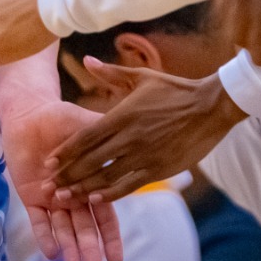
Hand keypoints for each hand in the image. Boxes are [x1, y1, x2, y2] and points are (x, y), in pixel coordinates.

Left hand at [0, 98, 124, 260]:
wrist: (31, 114)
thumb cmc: (63, 118)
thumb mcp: (90, 129)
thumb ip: (107, 145)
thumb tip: (132, 153)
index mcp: (92, 184)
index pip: (105, 216)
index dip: (111, 238)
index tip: (118, 260)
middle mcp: (74, 197)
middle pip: (85, 228)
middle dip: (90, 249)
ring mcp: (53, 199)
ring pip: (63, 229)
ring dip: (69, 248)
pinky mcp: (32, 197)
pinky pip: (38, 221)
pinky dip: (45, 236)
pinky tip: (51, 252)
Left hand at [44, 59, 246, 201]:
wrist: (211, 106)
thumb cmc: (176, 90)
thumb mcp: (142, 77)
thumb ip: (111, 73)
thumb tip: (87, 61)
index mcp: (122, 115)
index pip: (85, 137)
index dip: (65, 151)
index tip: (49, 162)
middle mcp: (129, 137)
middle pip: (90, 161)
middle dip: (68, 175)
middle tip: (49, 186)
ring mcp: (143, 155)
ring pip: (106, 177)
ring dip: (83, 189)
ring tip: (66, 197)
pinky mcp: (158, 169)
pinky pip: (129, 185)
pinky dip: (110, 194)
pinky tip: (96, 199)